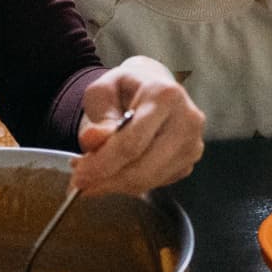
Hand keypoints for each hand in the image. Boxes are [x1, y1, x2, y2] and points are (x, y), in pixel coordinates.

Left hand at [70, 56, 204, 196]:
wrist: (150, 86)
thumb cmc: (125, 88)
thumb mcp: (103, 92)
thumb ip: (99, 118)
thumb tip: (92, 141)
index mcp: (165, 95)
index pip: (133, 142)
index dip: (103, 164)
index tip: (78, 178)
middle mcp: (187, 120)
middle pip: (143, 167)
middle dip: (107, 180)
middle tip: (81, 184)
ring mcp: (193, 143)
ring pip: (149, 180)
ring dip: (116, 184)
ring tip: (93, 175)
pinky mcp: (189, 161)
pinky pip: (156, 183)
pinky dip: (131, 184)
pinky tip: (115, 171)